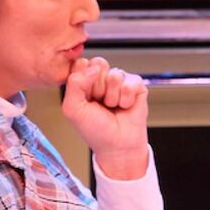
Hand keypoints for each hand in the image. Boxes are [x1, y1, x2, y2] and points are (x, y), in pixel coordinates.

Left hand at [62, 57, 148, 178]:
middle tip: (99, 103)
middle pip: (99, 64)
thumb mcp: (72, 108)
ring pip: (115, 75)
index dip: (83, 80)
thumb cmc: (95, 129)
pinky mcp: (137, 85)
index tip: (85, 98)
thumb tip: (93, 68)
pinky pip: (131, 82)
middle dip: (98, 87)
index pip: (81, 63)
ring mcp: (120, 81)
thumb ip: (74, 84)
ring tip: (112, 107)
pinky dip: (127, 99)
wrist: (117, 146)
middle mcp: (102, 78)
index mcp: (84, 80)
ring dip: (113, 97)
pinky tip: (125, 107)